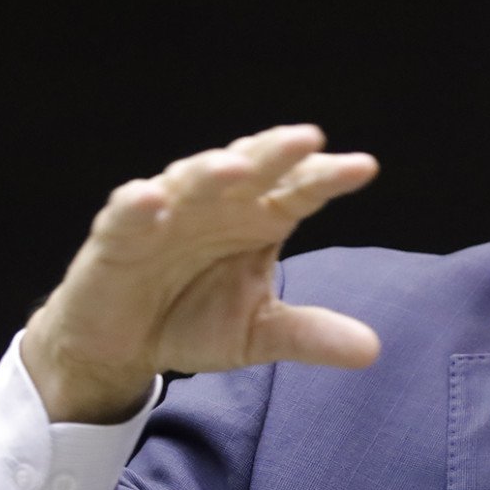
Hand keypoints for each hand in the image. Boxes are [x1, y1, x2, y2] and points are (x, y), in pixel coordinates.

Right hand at [23, 125, 380, 422]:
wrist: (124, 346)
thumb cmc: (194, 320)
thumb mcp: (258, 333)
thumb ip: (309, 336)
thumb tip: (372, 351)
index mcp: (258, 218)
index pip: (298, 190)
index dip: (327, 177)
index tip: (364, 168)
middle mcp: (217, 204)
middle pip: (251, 169)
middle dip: (277, 153)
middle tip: (309, 139)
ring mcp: (167, 214)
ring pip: (190, 180)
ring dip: (211, 170)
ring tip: (238, 166)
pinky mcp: (117, 236)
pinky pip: (126, 214)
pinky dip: (137, 205)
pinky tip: (152, 199)